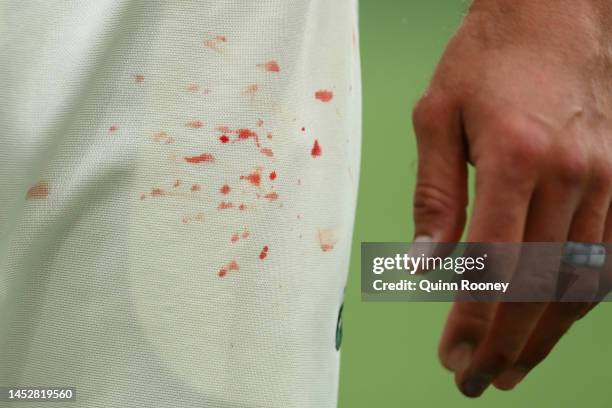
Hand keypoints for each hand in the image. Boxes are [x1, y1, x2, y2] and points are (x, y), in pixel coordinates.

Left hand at [411, 0, 611, 396]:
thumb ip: (434, 191)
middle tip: (476, 380)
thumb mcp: (437, 114)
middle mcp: (572, 177)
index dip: (471, 322)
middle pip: (540, 287)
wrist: (558, 10)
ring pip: (582, 283)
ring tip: (513, 368)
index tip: (452, 355)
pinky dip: (583, 301)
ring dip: (547, 336)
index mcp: (515, 159)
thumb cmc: (489, 58)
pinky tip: (557, 323)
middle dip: (506, 345)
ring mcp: (610, 180)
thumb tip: (425, 262)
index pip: (493, 266)